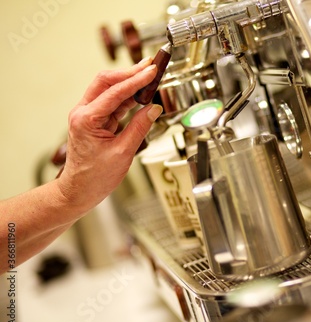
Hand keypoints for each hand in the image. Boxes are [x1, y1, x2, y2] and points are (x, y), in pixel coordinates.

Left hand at [57, 59, 162, 210]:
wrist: (79, 191)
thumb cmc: (95, 177)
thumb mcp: (123, 153)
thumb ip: (139, 128)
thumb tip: (154, 109)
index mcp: (86, 120)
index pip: (114, 92)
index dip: (135, 80)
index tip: (152, 71)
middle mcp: (83, 113)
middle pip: (106, 82)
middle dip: (129, 72)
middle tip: (150, 65)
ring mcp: (88, 115)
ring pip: (108, 89)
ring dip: (129, 82)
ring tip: (149, 76)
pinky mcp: (95, 120)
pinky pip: (112, 102)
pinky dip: (127, 96)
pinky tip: (140, 94)